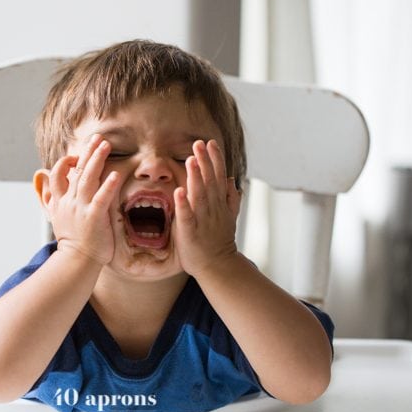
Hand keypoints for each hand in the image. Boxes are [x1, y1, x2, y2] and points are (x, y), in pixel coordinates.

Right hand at [44, 135, 120, 265]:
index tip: (76, 155)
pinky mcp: (93, 217)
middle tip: (97, 137)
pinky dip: (108, 185)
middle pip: (76, 171)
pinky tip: (116, 174)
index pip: (57, 175)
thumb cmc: (73, 243)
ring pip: (87, 178)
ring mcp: (80, 209)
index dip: (65, 162)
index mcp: (61, 202)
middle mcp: (69, 202)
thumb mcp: (58, 219)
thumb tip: (48, 190)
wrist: (76, 262)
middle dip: (87, 152)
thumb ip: (54, 202)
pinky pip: (101, 198)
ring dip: (96, 160)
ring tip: (106, 145)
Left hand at [172, 139, 240, 277]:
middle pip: (209, 182)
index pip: (218, 177)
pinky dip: (183, 204)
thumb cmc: (219, 242)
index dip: (215, 160)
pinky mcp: (190, 232)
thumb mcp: (229, 218)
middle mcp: (212, 209)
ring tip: (190, 160)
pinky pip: (186, 217)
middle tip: (199, 143)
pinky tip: (179, 191)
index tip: (211, 143)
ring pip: (199, 195)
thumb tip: (232, 180)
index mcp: (219, 204)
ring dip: (195, 177)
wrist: (218, 267)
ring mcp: (202, 220)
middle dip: (205, 162)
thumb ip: (230, 198)